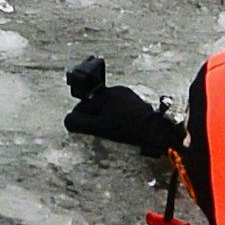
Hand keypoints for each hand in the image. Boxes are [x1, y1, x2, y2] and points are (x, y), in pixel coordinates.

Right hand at [64, 85, 180, 155]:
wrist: (158, 133)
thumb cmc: (128, 129)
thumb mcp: (100, 128)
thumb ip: (80, 123)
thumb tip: (67, 121)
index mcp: (107, 94)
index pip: (84, 106)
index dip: (80, 119)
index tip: (81, 129)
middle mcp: (118, 91)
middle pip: (96, 106)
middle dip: (94, 118)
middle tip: (97, 132)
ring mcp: (130, 97)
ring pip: (108, 109)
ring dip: (106, 119)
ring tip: (111, 132)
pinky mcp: (139, 105)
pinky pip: (120, 111)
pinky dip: (117, 119)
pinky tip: (121, 129)